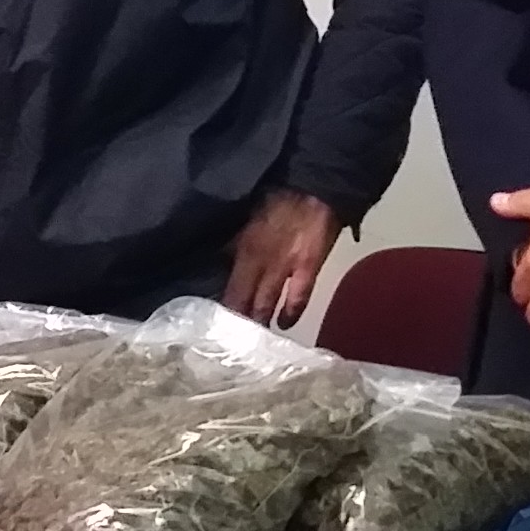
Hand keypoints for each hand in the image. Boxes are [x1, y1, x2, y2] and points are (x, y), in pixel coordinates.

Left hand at [223, 189, 342, 329]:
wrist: (315, 188)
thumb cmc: (278, 199)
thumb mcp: (247, 219)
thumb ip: (233, 243)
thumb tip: (219, 262)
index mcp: (242, 250)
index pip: (229, 289)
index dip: (221, 310)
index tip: (214, 325)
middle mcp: (260, 263)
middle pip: (244, 302)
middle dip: (238, 323)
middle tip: (232, 342)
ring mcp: (285, 268)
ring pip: (267, 304)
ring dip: (260, 322)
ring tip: (254, 340)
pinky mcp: (308, 269)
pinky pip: (298, 298)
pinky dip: (290, 313)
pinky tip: (285, 324)